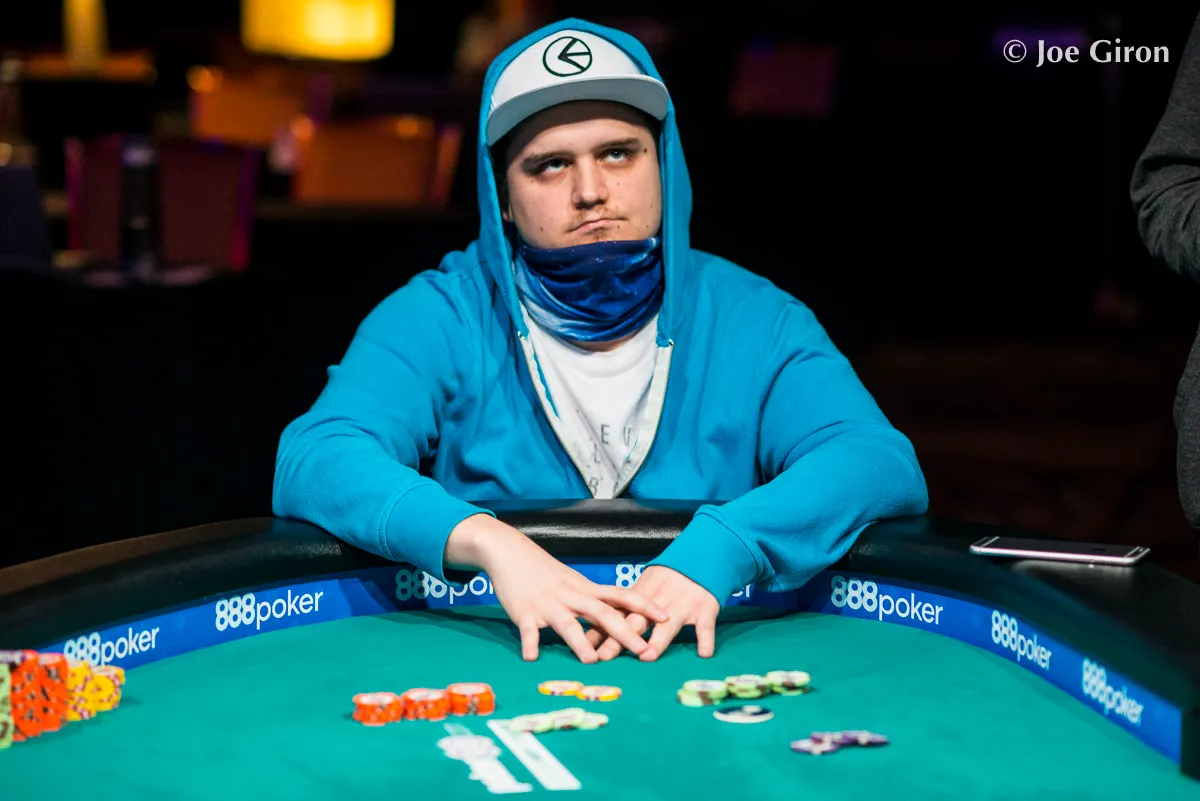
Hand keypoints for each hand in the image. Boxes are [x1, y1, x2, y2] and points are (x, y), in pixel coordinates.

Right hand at [447, 515, 668, 662]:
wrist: (510, 551)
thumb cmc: (544, 572)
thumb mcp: (572, 583)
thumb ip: (591, 602)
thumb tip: (616, 622)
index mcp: (585, 589)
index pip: (621, 595)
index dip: (644, 605)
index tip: (665, 616)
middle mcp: (571, 596)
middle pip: (602, 613)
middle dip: (624, 632)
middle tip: (642, 649)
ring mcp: (548, 604)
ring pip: (567, 623)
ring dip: (580, 641)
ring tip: (591, 660)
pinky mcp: (524, 613)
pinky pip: (528, 631)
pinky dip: (530, 644)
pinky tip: (532, 658)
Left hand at [585, 565, 719, 660]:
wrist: (701, 557)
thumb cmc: (669, 578)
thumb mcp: (645, 586)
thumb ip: (625, 607)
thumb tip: (594, 626)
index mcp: (642, 595)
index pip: (617, 614)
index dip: (601, 629)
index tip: (585, 646)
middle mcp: (660, 602)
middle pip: (637, 621)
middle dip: (619, 639)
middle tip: (604, 655)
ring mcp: (683, 606)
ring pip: (668, 625)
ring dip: (657, 640)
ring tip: (647, 656)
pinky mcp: (705, 609)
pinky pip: (706, 626)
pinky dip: (706, 639)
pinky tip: (704, 654)